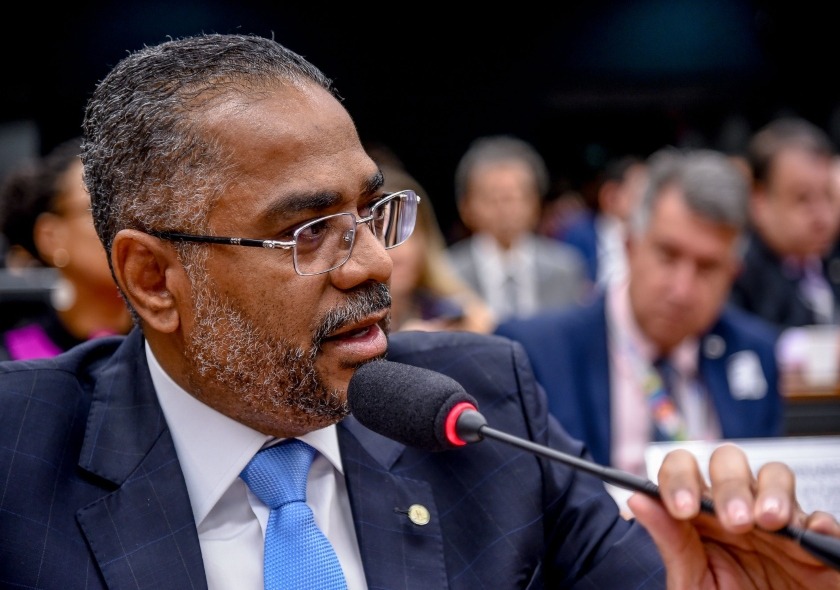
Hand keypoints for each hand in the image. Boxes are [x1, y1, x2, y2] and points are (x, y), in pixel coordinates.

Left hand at [627, 443, 839, 588]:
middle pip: (729, 462)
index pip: (682, 469)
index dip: (679, 478)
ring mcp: (776, 524)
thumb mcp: (690, 582)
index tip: (682, 509)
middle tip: (733, 521)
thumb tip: (637, 499)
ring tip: (768, 522)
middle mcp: (735, 509)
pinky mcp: (815, 547)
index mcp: (698, 513)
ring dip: (772, 491)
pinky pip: (820, 520)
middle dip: (729, 484)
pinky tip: (809, 534)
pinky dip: (818, 522)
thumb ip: (669, 542)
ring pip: (775, 476)